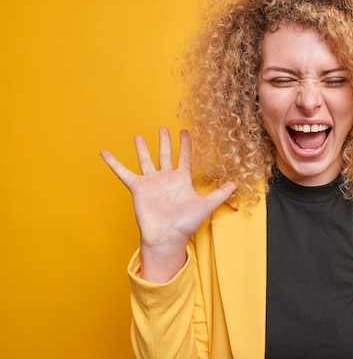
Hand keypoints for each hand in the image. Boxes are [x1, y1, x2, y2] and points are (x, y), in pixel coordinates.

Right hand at [100, 127, 235, 281]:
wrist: (167, 237)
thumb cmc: (186, 223)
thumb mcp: (206, 205)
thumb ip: (220, 193)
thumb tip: (236, 183)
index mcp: (181, 180)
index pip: (184, 158)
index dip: (185, 145)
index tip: (186, 132)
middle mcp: (166, 179)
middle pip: (165, 154)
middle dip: (165, 141)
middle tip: (164, 127)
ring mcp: (151, 182)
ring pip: (146, 160)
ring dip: (142, 148)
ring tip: (139, 135)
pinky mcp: (137, 188)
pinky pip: (123, 172)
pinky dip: (114, 163)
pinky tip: (104, 153)